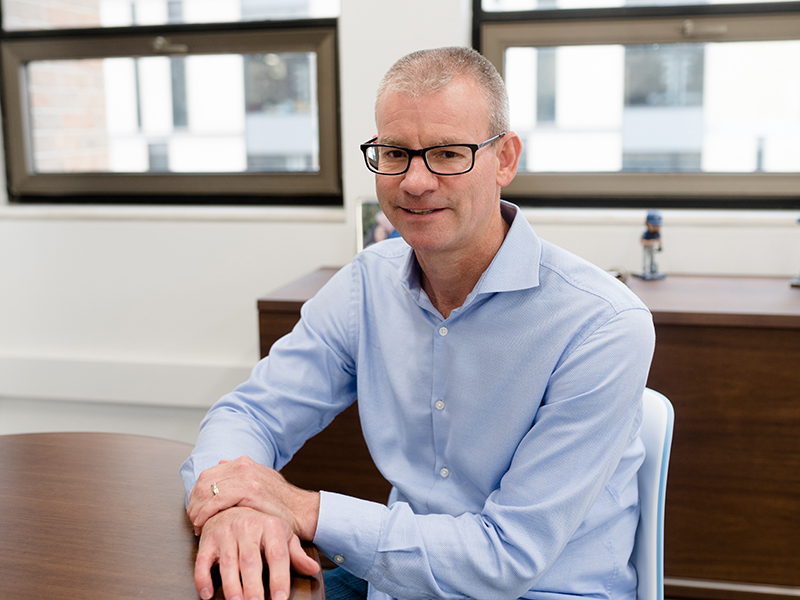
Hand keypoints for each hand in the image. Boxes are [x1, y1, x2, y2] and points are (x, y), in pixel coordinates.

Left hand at [187, 456, 319, 540]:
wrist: (301, 510)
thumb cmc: (280, 502)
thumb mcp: (261, 479)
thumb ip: (241, 473)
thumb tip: (222, 464)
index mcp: (243, 462)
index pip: (208, 475)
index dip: (196, 494)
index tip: (195, 509)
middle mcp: (242, 465)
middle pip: (204, 481)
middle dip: (194, 502)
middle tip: (193, 519)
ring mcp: (246, 476)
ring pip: (207, 490)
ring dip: (197, 509)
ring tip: (196, 524)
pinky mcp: (249, 490)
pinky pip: (218, 500)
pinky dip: (206, 512)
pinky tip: (203, 523)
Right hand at [194, 506, 319, 599]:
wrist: (232, 505)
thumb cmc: (261, 526)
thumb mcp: (282, 535)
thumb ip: (296, 554)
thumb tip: (313, 570)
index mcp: (271, 526)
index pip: (277, 554)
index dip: (279, 578)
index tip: (280, 599)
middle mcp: (248, 527)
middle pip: (251, 561)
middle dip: (253, 587)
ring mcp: (226, 533)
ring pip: (228, 563)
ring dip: (232, 587)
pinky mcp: (208, 540)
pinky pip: (202, 561)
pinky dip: (202, 579)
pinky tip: (207, 594)